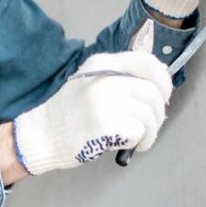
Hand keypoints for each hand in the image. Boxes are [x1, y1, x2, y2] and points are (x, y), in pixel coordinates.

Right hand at [13, 51, 172, 173]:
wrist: (41, 135)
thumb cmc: (66, 115)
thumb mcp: (89, 83)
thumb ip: (117, 79)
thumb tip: (155, 88)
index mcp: (103, 64)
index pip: (146, 62)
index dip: (162, 79)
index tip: (164, 94)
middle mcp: (107, 78)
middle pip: (154, 92)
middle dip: (158, 114)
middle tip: (149, 127)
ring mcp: (108, 100)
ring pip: (150, 115)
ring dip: (149, 132)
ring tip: (135, 140)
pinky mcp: (110, 123)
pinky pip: (140, 132)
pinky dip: (137, 142)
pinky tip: (122, 145)